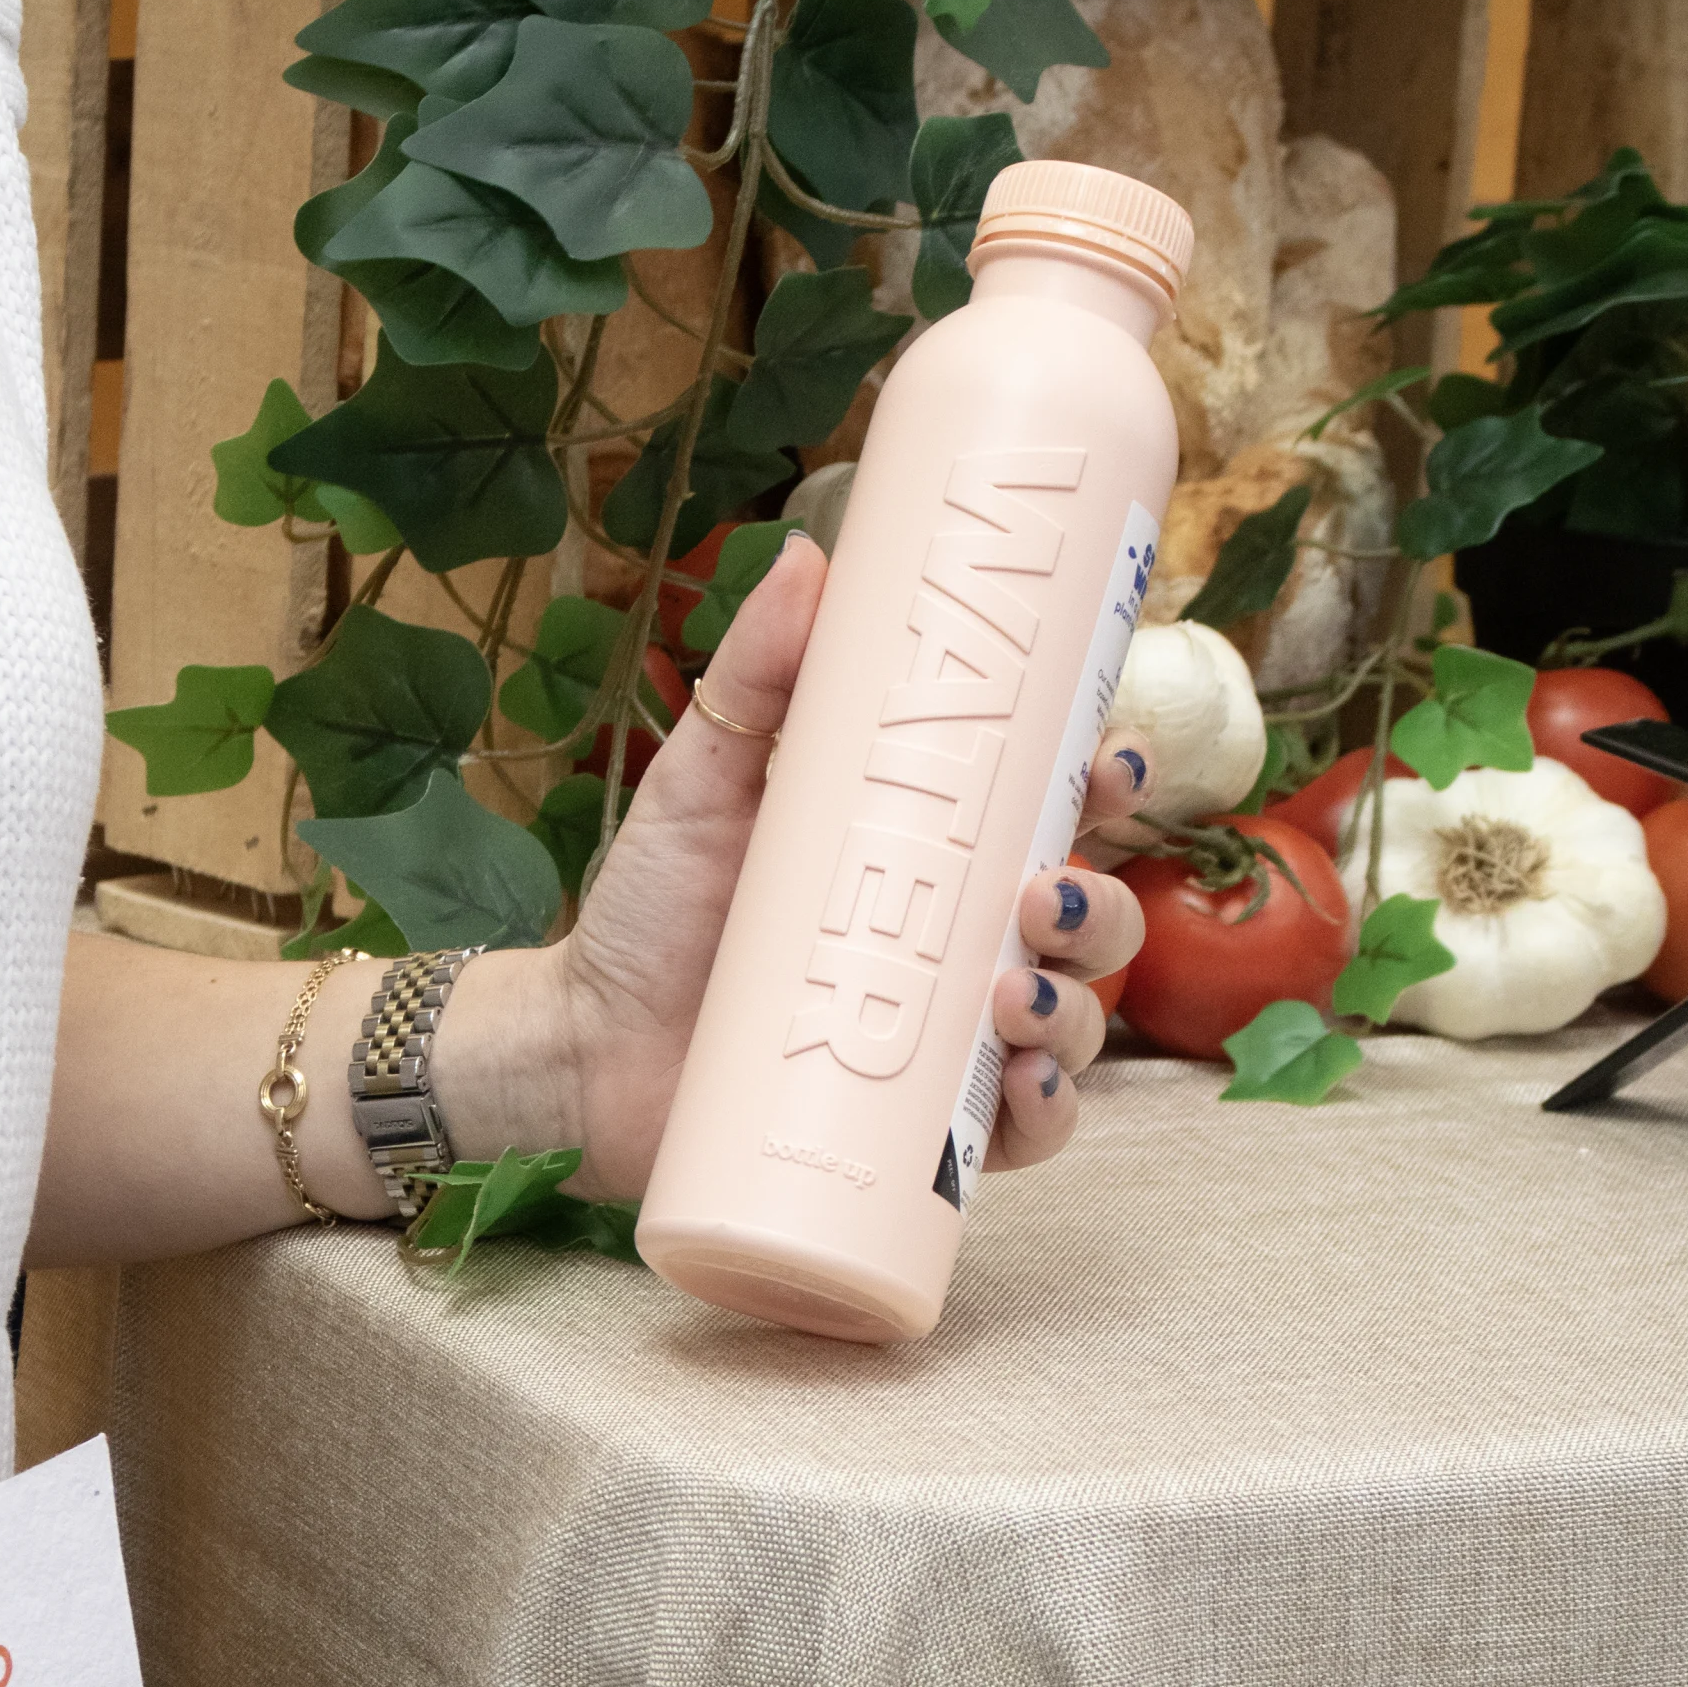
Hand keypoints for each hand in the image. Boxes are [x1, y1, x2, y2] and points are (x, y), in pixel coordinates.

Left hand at [542, 531, 1149, 1201]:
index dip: (1105, 785)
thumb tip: (811, 553)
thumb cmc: (651, 911)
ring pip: (1070, 1021)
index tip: (1106, 761)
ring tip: (1012, 993)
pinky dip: (1045, 1114)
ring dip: (1078, 1004)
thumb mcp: (705, 778)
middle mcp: (956, 947)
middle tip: (1045, 892)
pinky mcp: (914, 1131)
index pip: (1054, 812)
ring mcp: (942, 1044)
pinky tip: (1026, 1084)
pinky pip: (1019, 1133)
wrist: (581, 1047)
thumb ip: (759, 673)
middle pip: (1085, 919)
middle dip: (1101, 903)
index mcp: (933, 854)